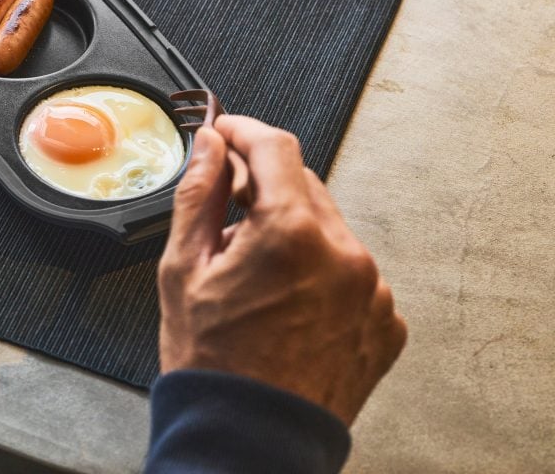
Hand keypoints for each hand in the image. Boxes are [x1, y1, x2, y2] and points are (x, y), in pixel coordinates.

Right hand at [158, 116, 406, 425]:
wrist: (250, 438)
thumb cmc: (213, 364)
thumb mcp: (184, 268)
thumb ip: (199, 194)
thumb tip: (211, 146)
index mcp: (291, 232)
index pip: (275, 147)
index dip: (244, 131)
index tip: (227, 132)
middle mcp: (344, 254)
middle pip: (303, 185)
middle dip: (264, 188)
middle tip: (227, 212)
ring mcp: (372, 290)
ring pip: (329, 229)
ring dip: (293, 232)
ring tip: (254, 276)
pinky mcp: (386, 323)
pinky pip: (353, 273)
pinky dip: (321, 273)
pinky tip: (286, 303)